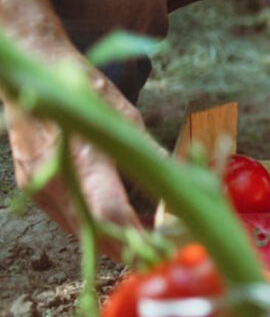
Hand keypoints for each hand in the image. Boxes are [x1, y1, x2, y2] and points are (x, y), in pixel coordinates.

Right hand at [5, 48, 147, 257]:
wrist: (34, 73)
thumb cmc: (84, 89)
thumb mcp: (125, 116)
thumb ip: (147, 153)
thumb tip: (178, 178)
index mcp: (83, 159)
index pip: (111, 212)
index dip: (136, 236)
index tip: (160, 247)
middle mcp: (57, 179)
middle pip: (95, 232)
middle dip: (127, 249)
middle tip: (158, 253)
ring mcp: (39, 186)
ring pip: (79, 230)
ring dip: (111, 240)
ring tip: (143, 240)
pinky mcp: (32, 188)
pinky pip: (66, 218)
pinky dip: (92, 225)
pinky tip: (115, 222)